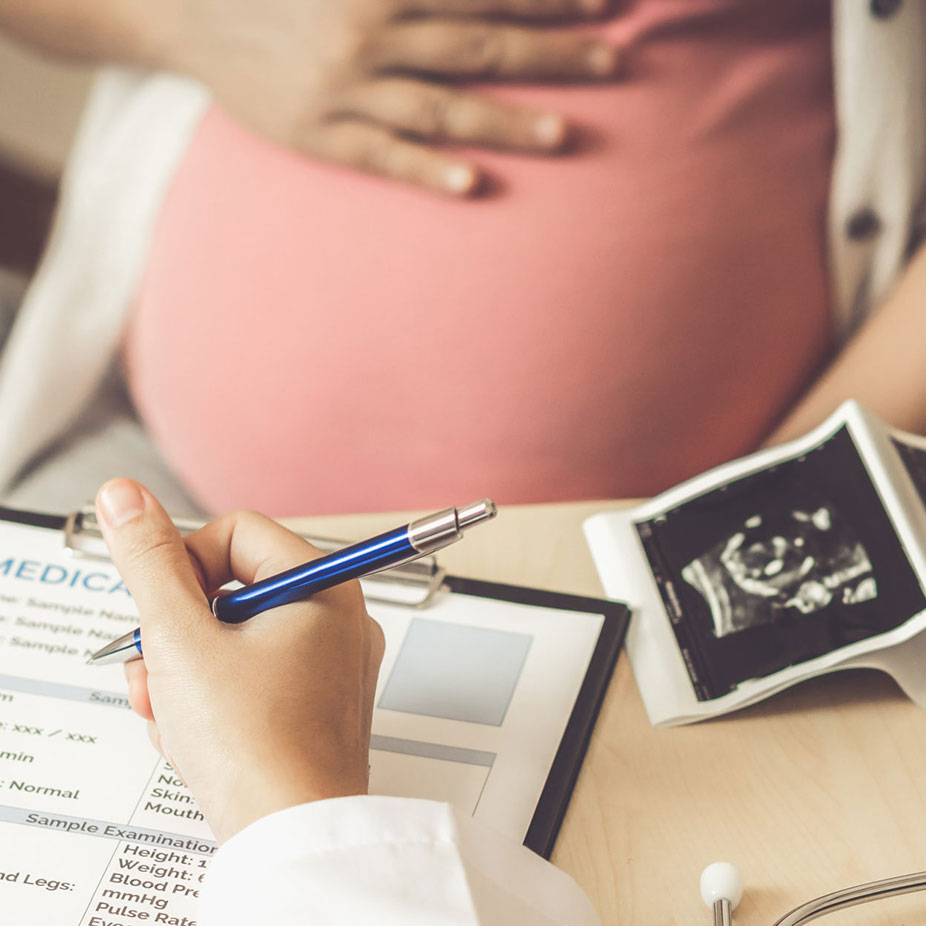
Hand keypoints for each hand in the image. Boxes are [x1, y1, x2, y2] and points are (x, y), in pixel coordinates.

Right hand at [95, 478, 384, 843]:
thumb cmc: (257, 745)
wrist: (291, 839)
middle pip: (228, 589)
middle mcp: (334, 619)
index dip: (184, 566)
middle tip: (156, 672)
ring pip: (231, 639)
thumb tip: (126, 498)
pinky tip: (191, 737)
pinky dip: (210, 701)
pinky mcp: (311, 705)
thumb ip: (149, 563)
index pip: (236, 533)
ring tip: (171, 714)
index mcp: (322, 586)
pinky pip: (249, 678)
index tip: (161, 610)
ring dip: (183, 673)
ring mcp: (325, 665)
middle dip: (174, 634)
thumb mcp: (182, 641)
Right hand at [160, 0, 619, 194]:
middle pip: (478, 46)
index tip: (607, 4)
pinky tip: (472, 187)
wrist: (185, 8)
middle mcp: (370, 33)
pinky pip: (381, 156)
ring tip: (564, 133)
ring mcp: (344, 89)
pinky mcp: (319, 135)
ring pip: (440, 106)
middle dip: (551, 55)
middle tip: (616, 64)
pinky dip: (427, 171)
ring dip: (505, 120)